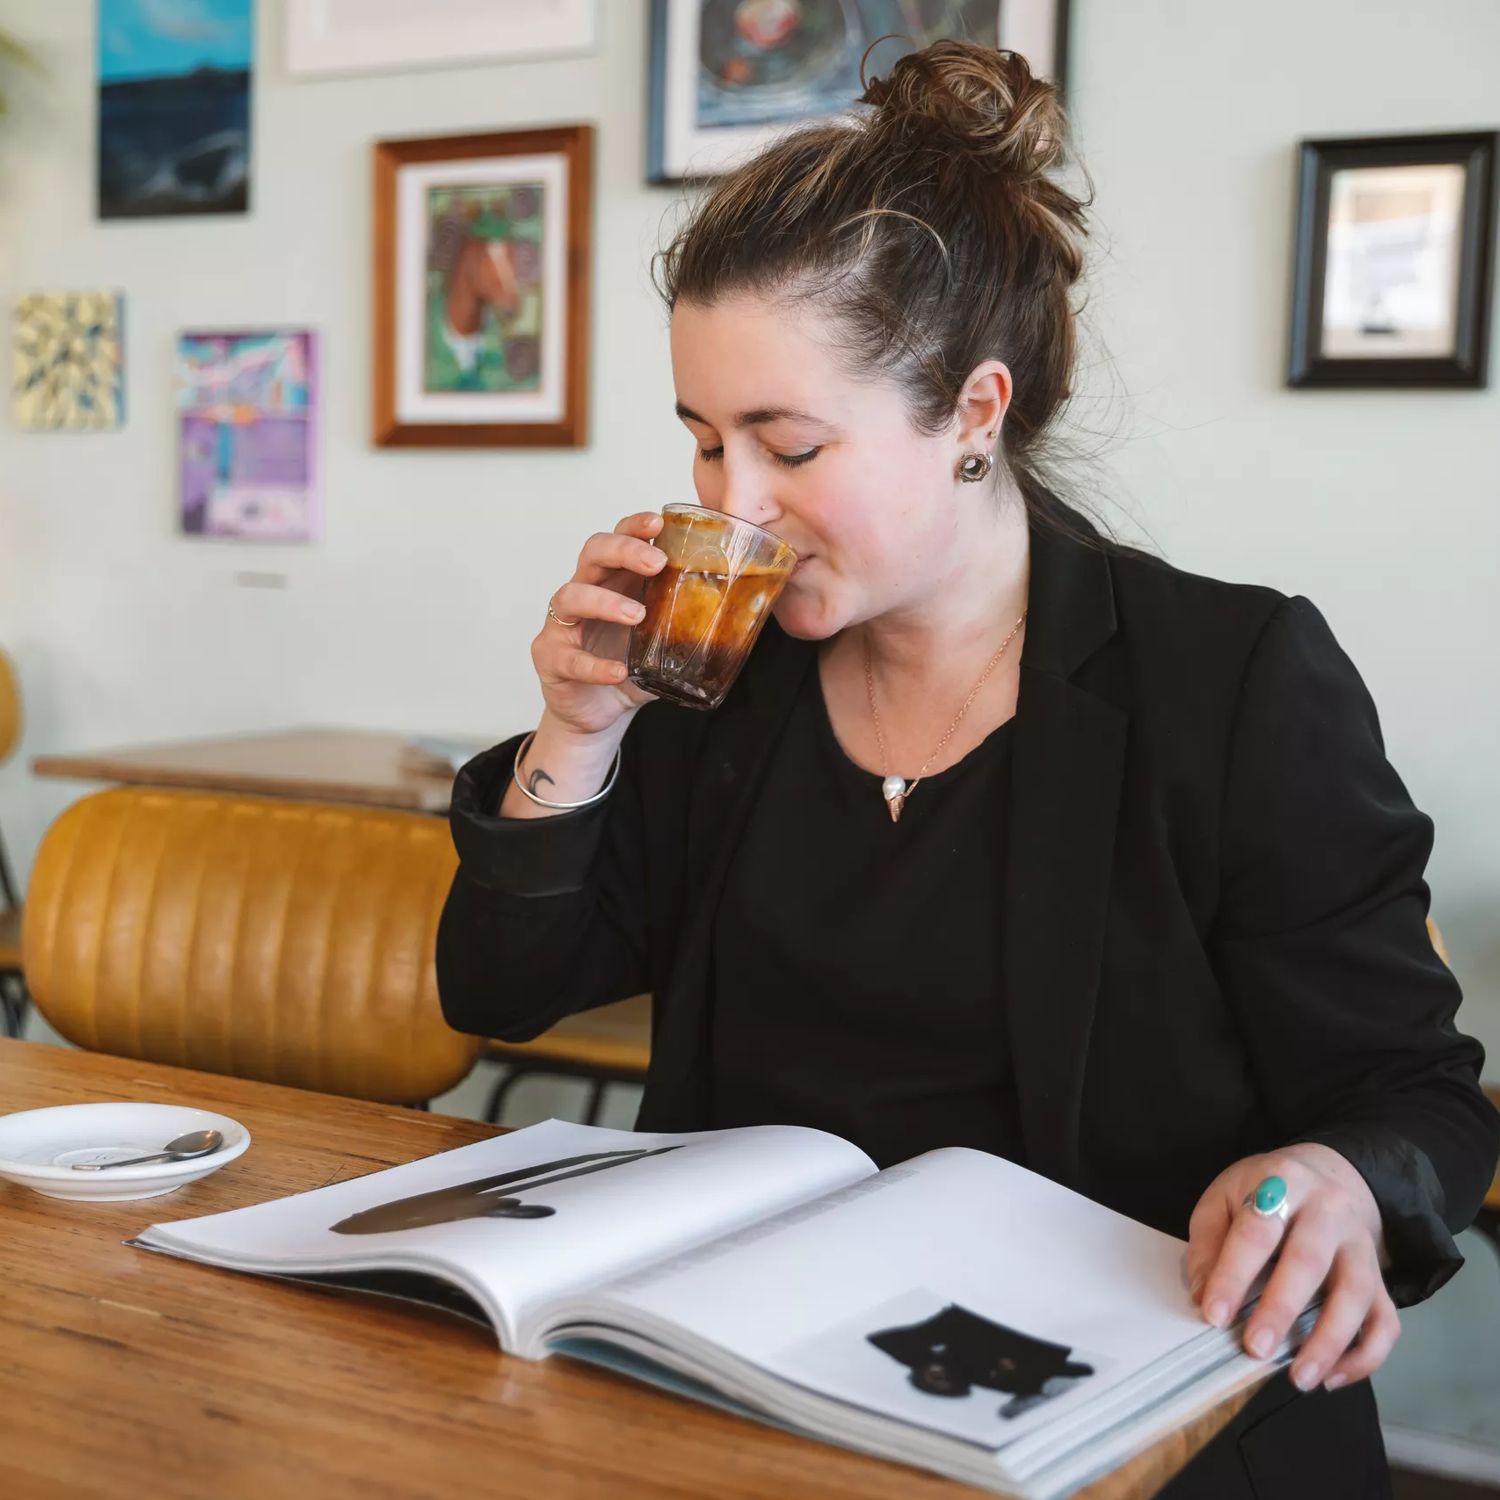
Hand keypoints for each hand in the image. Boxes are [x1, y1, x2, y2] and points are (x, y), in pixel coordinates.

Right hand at [533, 511, 666, 735]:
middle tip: (656, 563)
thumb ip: (688, 624)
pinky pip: (568, 657)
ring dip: (605, 601)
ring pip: (571, 596)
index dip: (634, 526)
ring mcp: (563, 625)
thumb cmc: (629, 665)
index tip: (659, 522)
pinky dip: (594, 665)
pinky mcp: (551, 659)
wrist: (598, 711)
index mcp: (614, 581)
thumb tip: (739, 614)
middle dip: (624, 550)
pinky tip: (618, 671)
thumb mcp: (663, 641)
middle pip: (592, 553)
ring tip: (637, 615)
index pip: (618, 538)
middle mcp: (585, 593)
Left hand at [1186, 1143, 1398, 1393]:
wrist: (1328, 1173)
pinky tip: (1332, 1377)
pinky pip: (1385, 1321)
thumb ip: (1209, 1243)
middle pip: (1309, 1261)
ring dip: (1328, 1341)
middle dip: (1281, 1309)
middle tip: (1256, 1349)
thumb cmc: (1265, 1191)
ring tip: (1300, 1377)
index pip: (1256, 1231)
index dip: (1233, 1274)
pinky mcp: (1380, 1277)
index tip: (1214, 1315)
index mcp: (1281, 1183)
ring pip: (1355, 1294)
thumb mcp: (1225, 1196)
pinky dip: (1364, 1356)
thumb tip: (1203, 1296)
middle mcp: (1328, 1210)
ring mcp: (1360, 1244)